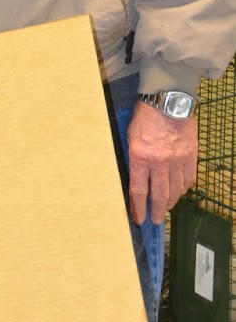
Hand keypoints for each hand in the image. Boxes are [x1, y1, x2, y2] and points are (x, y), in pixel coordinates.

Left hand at [126, 100, 197, 225]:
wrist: (169, 101)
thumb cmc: (145, 116)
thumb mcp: (131, 136)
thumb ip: (134, 158)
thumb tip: (136, 177)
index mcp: (140, 157)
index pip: (139, 191)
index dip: (138, 208)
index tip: (139, 219)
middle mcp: (159, 162)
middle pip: (158, 195)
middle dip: (156, 211)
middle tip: (155, 220)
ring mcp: (177, 160)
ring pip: (175, 190)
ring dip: (170, 202)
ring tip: (166, 208)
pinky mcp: (191, 156)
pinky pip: (188, 179)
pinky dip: (183, 188)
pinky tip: (179, 192)